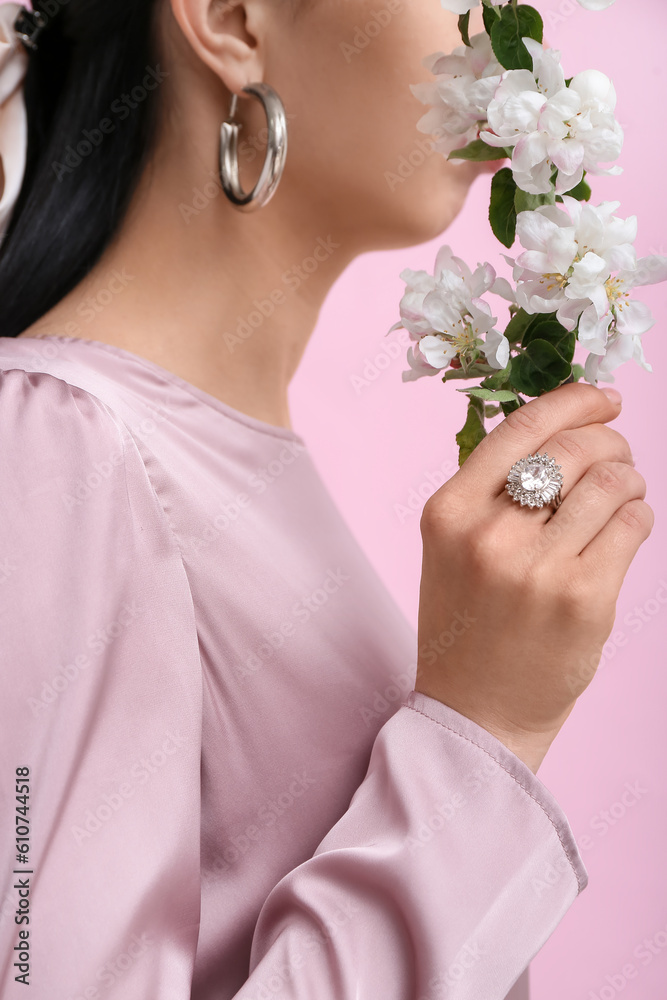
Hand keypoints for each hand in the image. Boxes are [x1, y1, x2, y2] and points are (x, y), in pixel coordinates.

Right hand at [414, 383, 653, 773]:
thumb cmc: (466, 624)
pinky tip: (626, 526)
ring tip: (624, 494)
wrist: (474, 711)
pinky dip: (638, 514)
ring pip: (610, 481)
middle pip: (572, 448)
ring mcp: (537, 567)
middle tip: (619, 454)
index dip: (574, 400)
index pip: (520, 426)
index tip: (604, 397)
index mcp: (448, 511)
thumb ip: (490, 488)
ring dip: (629, 479)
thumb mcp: (451, 546)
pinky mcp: (584, 598)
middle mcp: (488, 533)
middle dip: (610, 440)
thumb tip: (560, 427)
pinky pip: (632, 524)